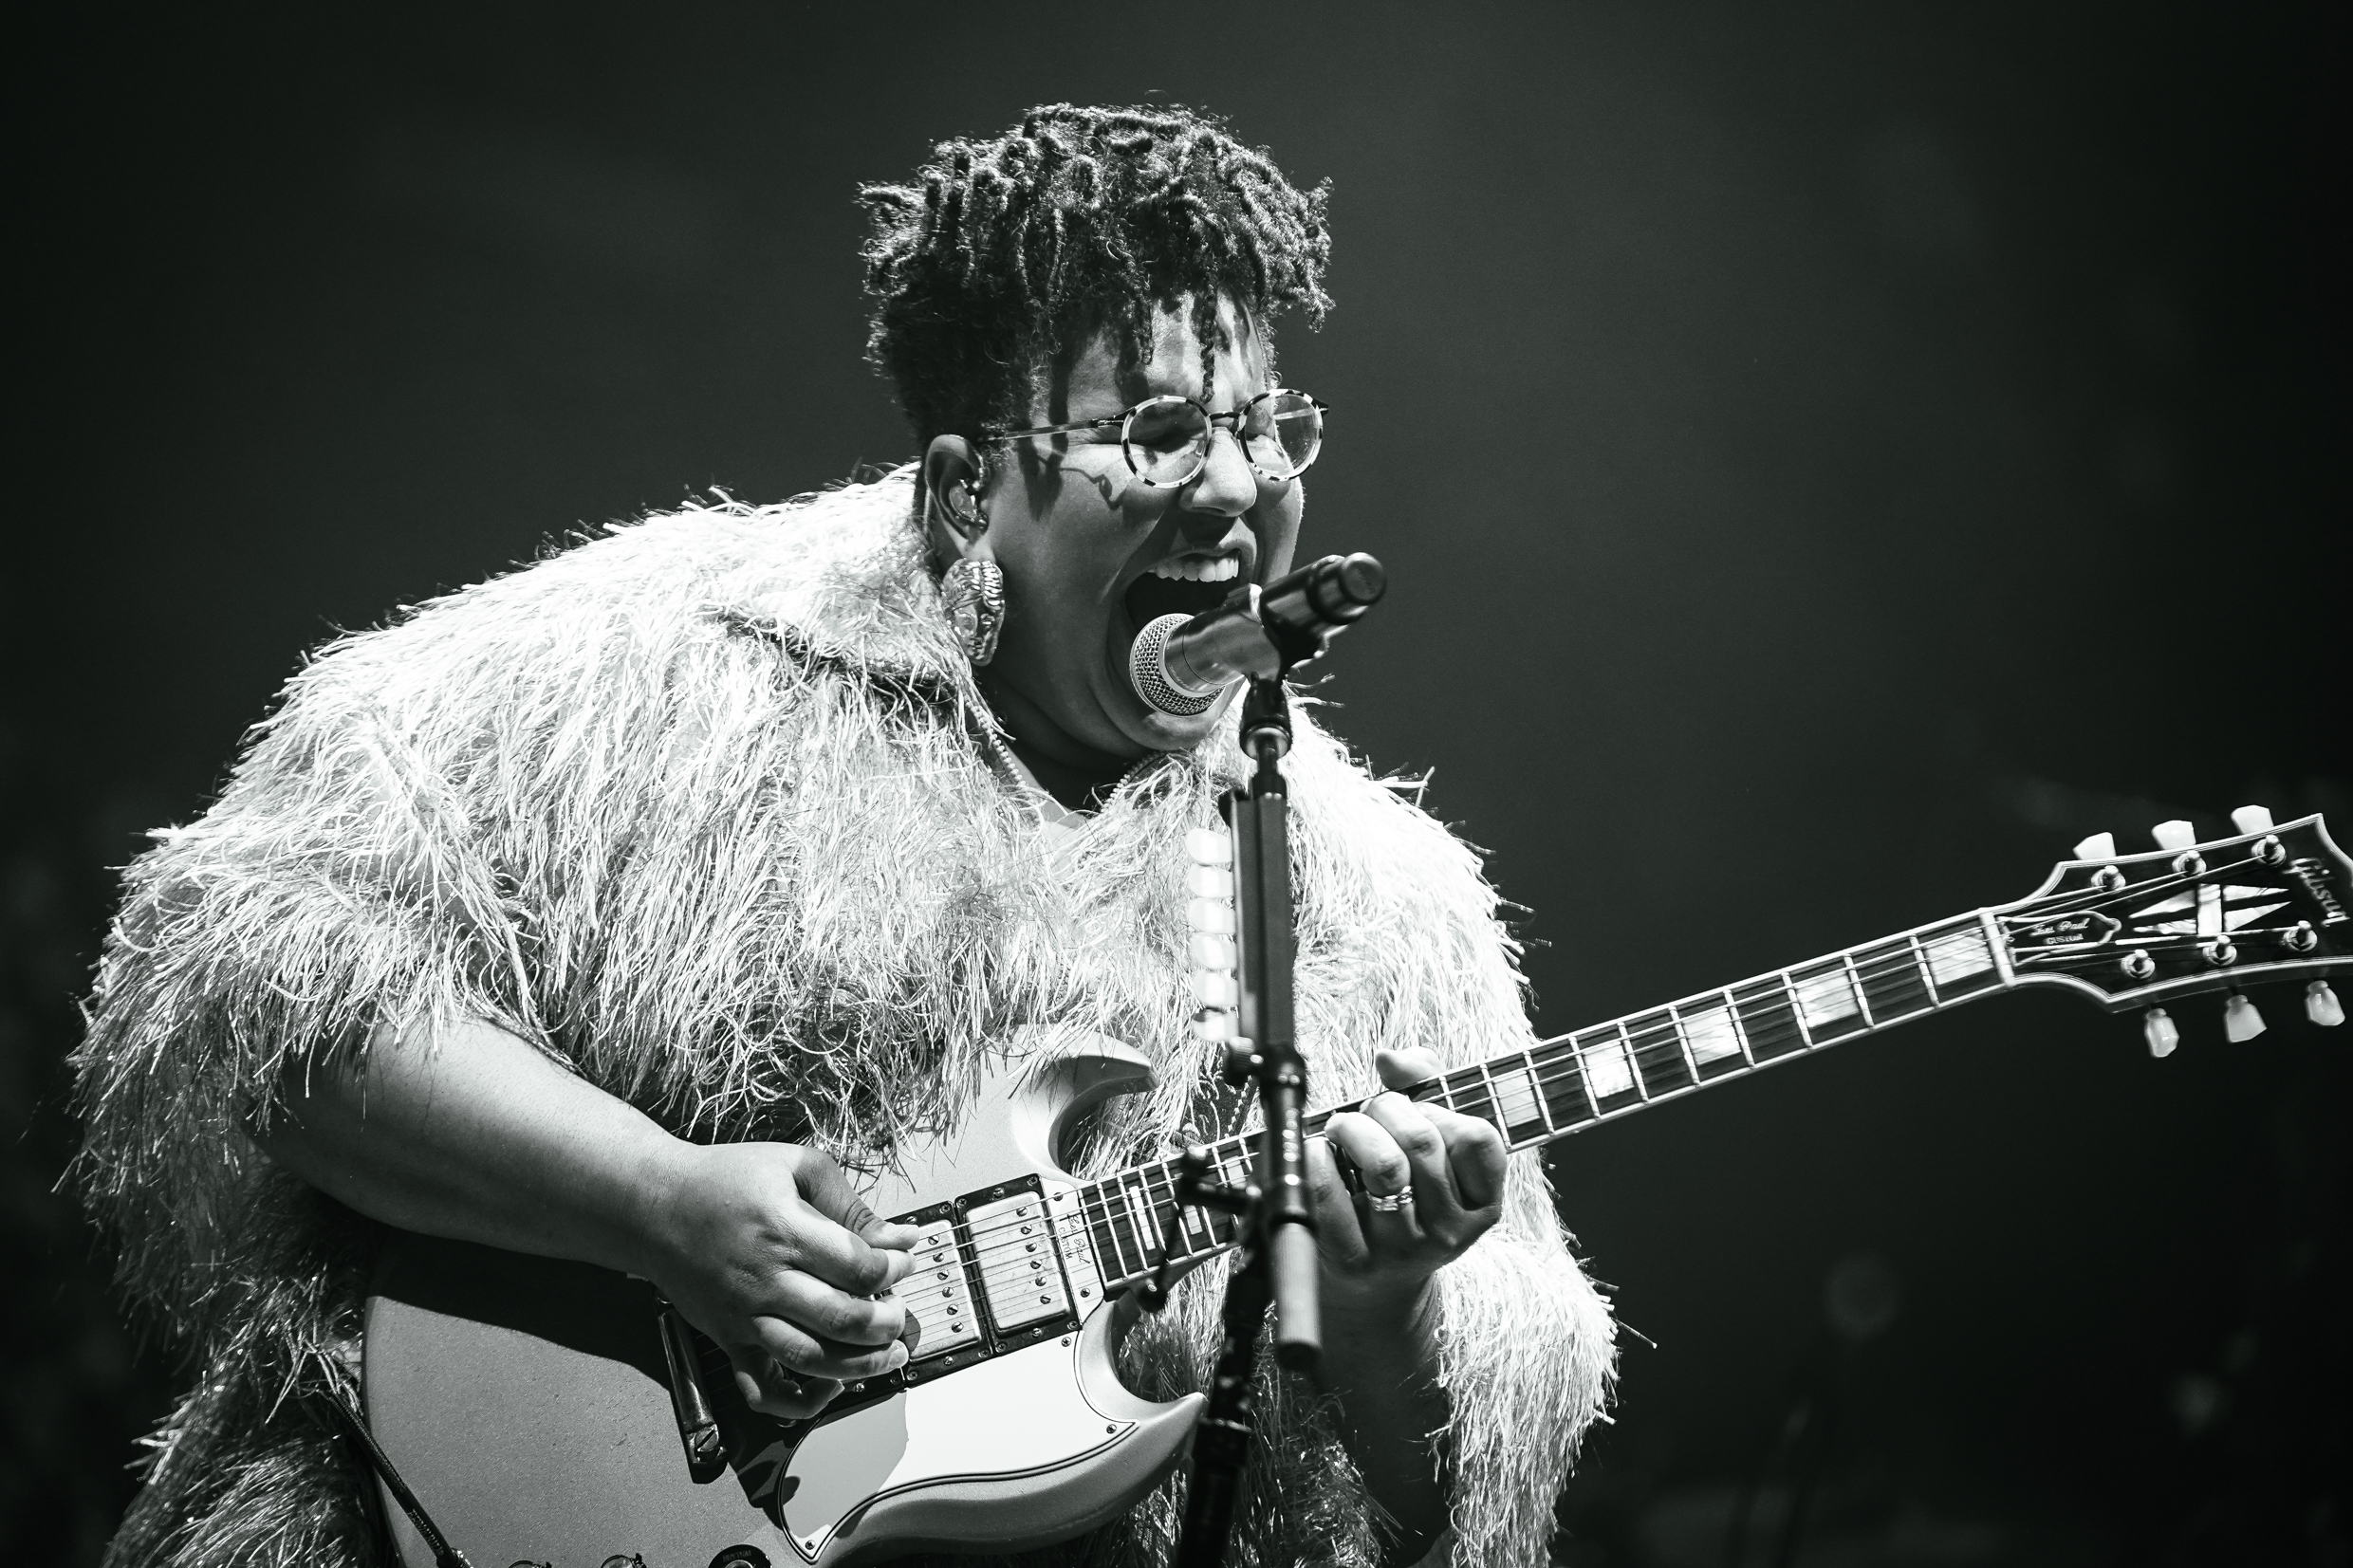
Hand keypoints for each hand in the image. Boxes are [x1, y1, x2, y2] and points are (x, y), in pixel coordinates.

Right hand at [637, 1140, 922, 1419]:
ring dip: (861, 1364)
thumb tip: (898, 1238)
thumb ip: (850, 1204)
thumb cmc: (725, 1182)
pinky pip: (761, 1390)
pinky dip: (799, 1402)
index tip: (903, 1260)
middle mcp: (765, 1280)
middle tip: (899, 1310)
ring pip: (810, 1358)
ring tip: (888, 1355)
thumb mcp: (795, 1167)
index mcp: (786, 1231)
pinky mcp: (728, 1340)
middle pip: (842, 1318)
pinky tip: (831, 1385)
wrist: (653, 1207)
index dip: (894, 1268)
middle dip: (887, 1321)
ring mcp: (744, 1316)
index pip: (859, 1267)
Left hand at [1307, 1046, 1506, 1316]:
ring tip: (1341, 1129)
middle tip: (1366, 1112)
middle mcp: (1449, 1233)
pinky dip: (1316, 1159)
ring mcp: (1404, 1251)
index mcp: (1481, 1203)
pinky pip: (1331, 1193)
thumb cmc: (1402, 1185)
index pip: (1477, 1137)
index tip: (1416, 1109)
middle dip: (1384, 1108)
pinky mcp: (1356, 1262)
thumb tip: (1389, 1059)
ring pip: (1383, 1165)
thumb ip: (1421, 1082)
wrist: (1371, 1276)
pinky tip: (1318, 1155)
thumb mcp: (1429, 1138)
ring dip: (1351, 1128)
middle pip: (1421, 1143)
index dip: (1439, 1108)